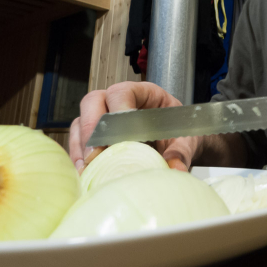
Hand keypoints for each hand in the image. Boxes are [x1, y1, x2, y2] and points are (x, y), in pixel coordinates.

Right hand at [69, 82, 204, 172]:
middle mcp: (117, 101)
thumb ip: (182, 152)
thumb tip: (175, 169)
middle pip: (92, 102)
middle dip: (92, 128)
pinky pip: (78, 143)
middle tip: (97, 154)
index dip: (117, 111)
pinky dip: (79, 158)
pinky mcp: (95, 138)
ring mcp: (103, 118)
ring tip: (87, 169)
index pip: (121, 92)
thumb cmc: (181, 135)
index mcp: (143, 93)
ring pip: (81, 123)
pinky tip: (86, 174)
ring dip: (81, 147)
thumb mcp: (187, 141)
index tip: (122, 136)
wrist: (179, 147)